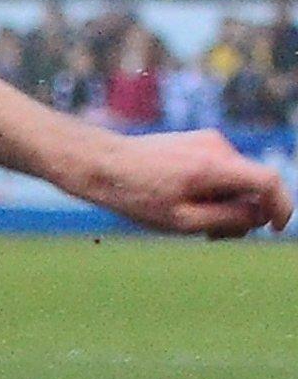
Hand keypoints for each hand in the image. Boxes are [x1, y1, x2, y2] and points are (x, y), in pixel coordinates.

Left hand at [77, 130, 292, 238]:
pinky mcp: (196, 143)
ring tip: (192, 223)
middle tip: (211, 236)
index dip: (282, 207)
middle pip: (252, 185)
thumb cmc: (135, 194)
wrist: (99, 163)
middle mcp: (216, 146)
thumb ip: (229, 219)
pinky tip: (186, 205)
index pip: (269, 181)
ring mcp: (206, 141)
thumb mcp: (184, 220)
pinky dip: (214, 192)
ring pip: (236, 180)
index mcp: (214, 164)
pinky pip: (220, 172)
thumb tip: (261, 214)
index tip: (276, 229)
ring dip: (225, 205)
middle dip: (243, 214)